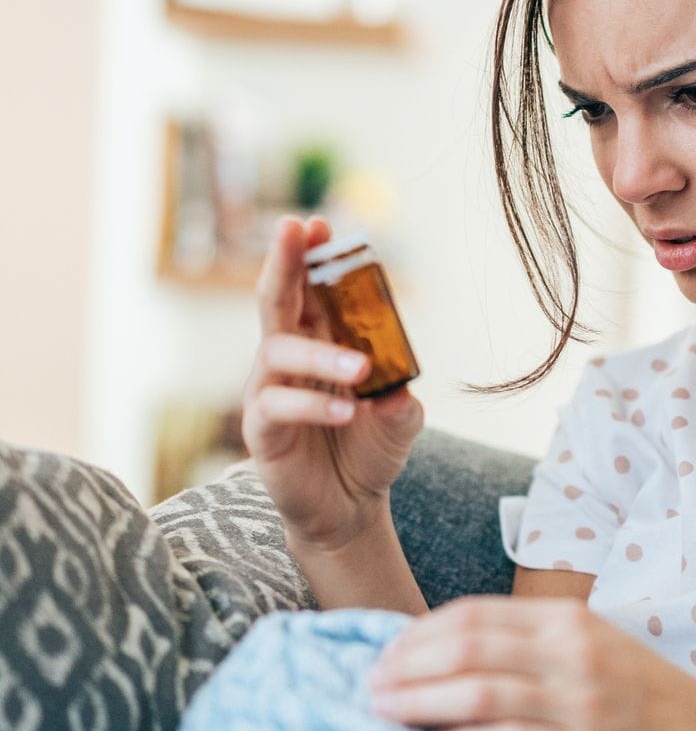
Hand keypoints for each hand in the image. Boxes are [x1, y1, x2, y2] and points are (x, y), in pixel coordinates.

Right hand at [242, 216, 423, 548]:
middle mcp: (288, 357)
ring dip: (320, 354)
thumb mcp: (400, 419)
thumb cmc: (369, 449)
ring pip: (278, 350)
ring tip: (361, 370)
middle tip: (295, 228)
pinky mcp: (261, 429)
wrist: (350, 507)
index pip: (311, 289)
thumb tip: (397, 388)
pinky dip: (311, 405)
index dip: (311, 255)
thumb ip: (400, 398)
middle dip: (285, 259)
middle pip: (276, 297)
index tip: (320, 223)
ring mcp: (269, 389)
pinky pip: (276, 404)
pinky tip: (346, 413)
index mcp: (320, 341)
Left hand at [367, 596, 695, 730]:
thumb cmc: (641, 691)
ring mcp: (581, 700)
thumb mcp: (590, 646)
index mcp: (566, 621)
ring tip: (385, 714)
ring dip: (423, 702)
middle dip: (410, 666)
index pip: (474, 615)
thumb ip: (531, 643)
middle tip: (370, 686)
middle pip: (468, 647)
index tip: (386, 654)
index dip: (420, 634)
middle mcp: (570, 652)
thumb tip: (454, 650)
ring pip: (481, 691)